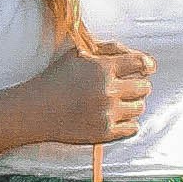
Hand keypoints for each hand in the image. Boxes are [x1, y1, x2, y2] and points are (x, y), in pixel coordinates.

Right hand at [33, 37, 150, 146]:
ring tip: (119, 102)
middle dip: (139, 85)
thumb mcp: (77, 54)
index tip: (147, 68)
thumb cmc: (55, 79)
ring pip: (140, 107)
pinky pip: (133, 128)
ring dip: (133, 104)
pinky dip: (129, 123)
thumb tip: (134, 54)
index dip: (146, 65)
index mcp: (103, 68)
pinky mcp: (105, 133)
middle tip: (128, 86)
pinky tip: (117, 117)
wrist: (36, 110)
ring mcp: (108, 113)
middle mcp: (109, 90)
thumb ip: (107, 48)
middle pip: (144, 87)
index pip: (141, 63)